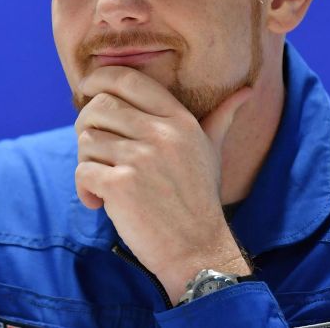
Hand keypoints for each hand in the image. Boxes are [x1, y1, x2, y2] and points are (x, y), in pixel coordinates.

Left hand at [74, 66, 252, 301]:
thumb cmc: (199, 199)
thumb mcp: (212, 152)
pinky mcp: (121, 186)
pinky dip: (83, 188)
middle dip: (86, 125)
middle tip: (94, 149)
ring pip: (86, 140)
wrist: (197, 250)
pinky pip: (82, 171)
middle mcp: (161, 134)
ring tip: (103, 180)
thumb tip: (247, 91)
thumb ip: (221, 118)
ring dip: (87, 161)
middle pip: (99, 106)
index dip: (100, 78)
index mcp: (180, 120)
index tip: (87, 89)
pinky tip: (97, 201)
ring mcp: (140, 160)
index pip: (128, 79)